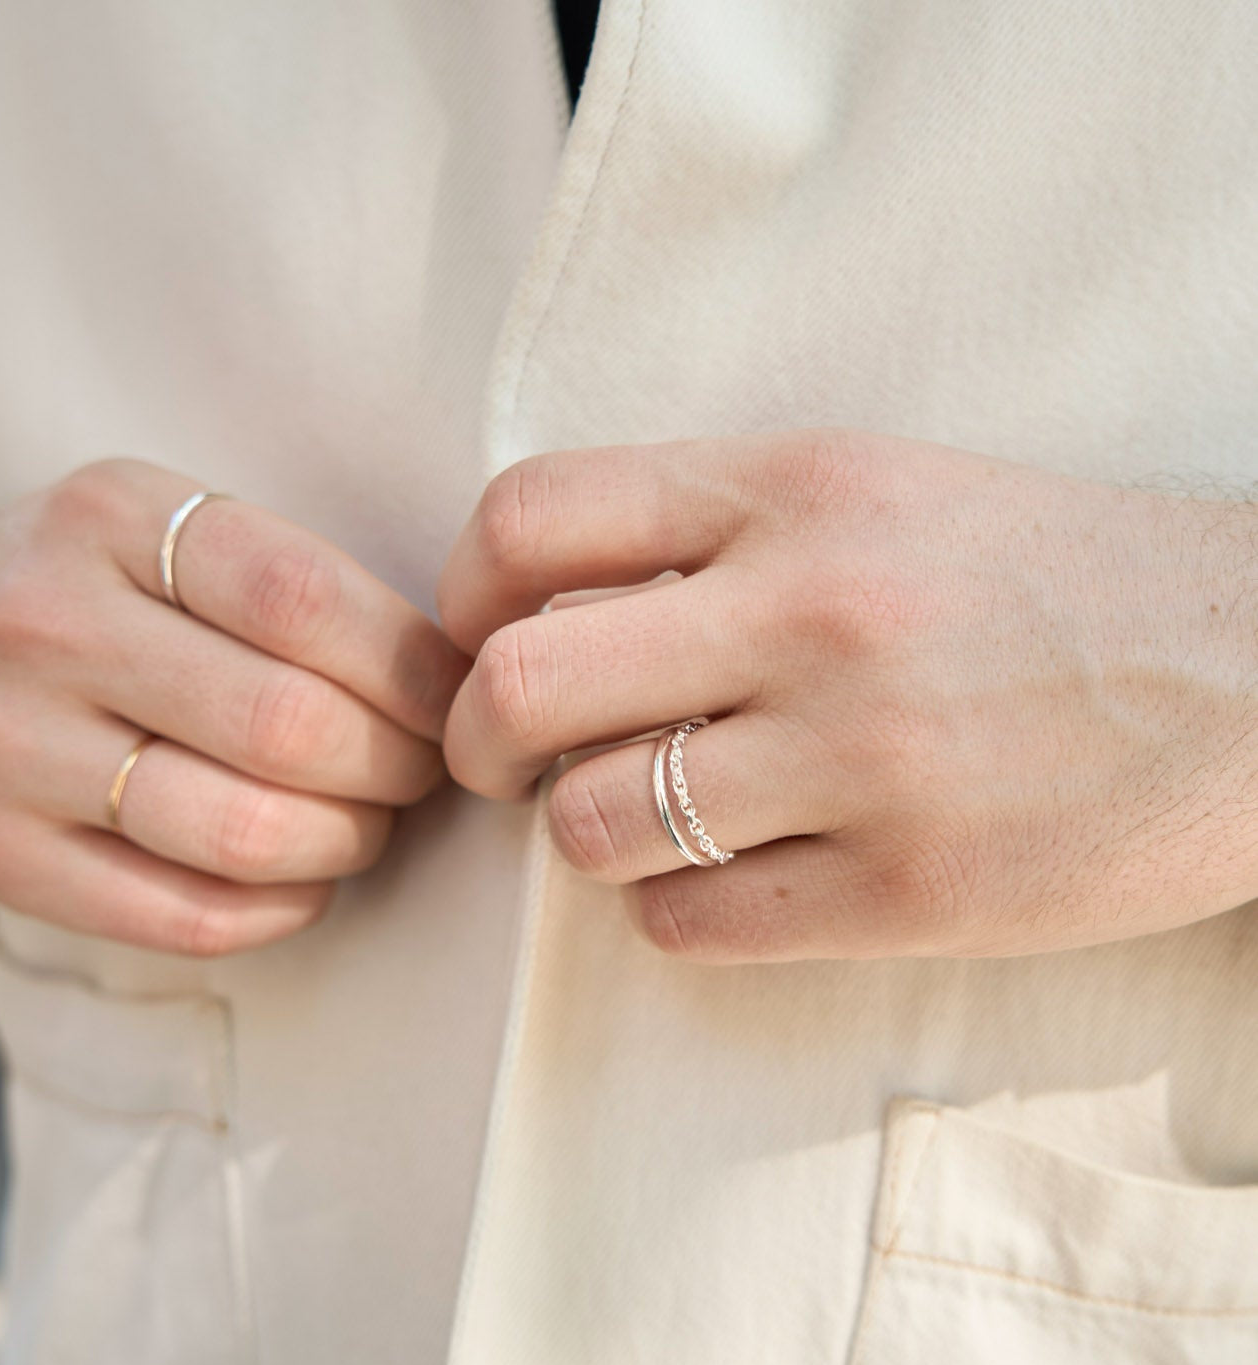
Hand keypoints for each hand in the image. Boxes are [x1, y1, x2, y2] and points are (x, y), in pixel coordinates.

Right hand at [0, 459, 468, 955]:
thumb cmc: (88, 590)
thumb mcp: (164, 528)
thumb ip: (285, 579)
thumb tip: (452, 674)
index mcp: (114, 519)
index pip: (305, 599)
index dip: (414, 668)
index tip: (453, 699)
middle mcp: (47, 625)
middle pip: (288, 726)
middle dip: (398, 764)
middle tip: (421, 768)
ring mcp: (10, 748)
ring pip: (245, 832)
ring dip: (350, 841)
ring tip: (368, 820)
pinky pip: (188, 916)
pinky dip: (284, 908)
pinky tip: (306, 878)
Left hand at [437, 429, 1257, 961]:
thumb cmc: (1044, 575)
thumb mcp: (873, 489)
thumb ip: (709, 529)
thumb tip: (544, 607)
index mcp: (794, 488)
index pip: (530, 515)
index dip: (465, 592)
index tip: (483, 640)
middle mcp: (813, 611)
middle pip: (519, 684)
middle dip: (478, 739)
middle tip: (510, 759)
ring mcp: (860, 758)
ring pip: (590, 825)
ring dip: (585, 834)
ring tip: (645, 816)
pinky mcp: (908, 892)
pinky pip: (686, 923)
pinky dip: (672, 909)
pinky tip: (730, 876)